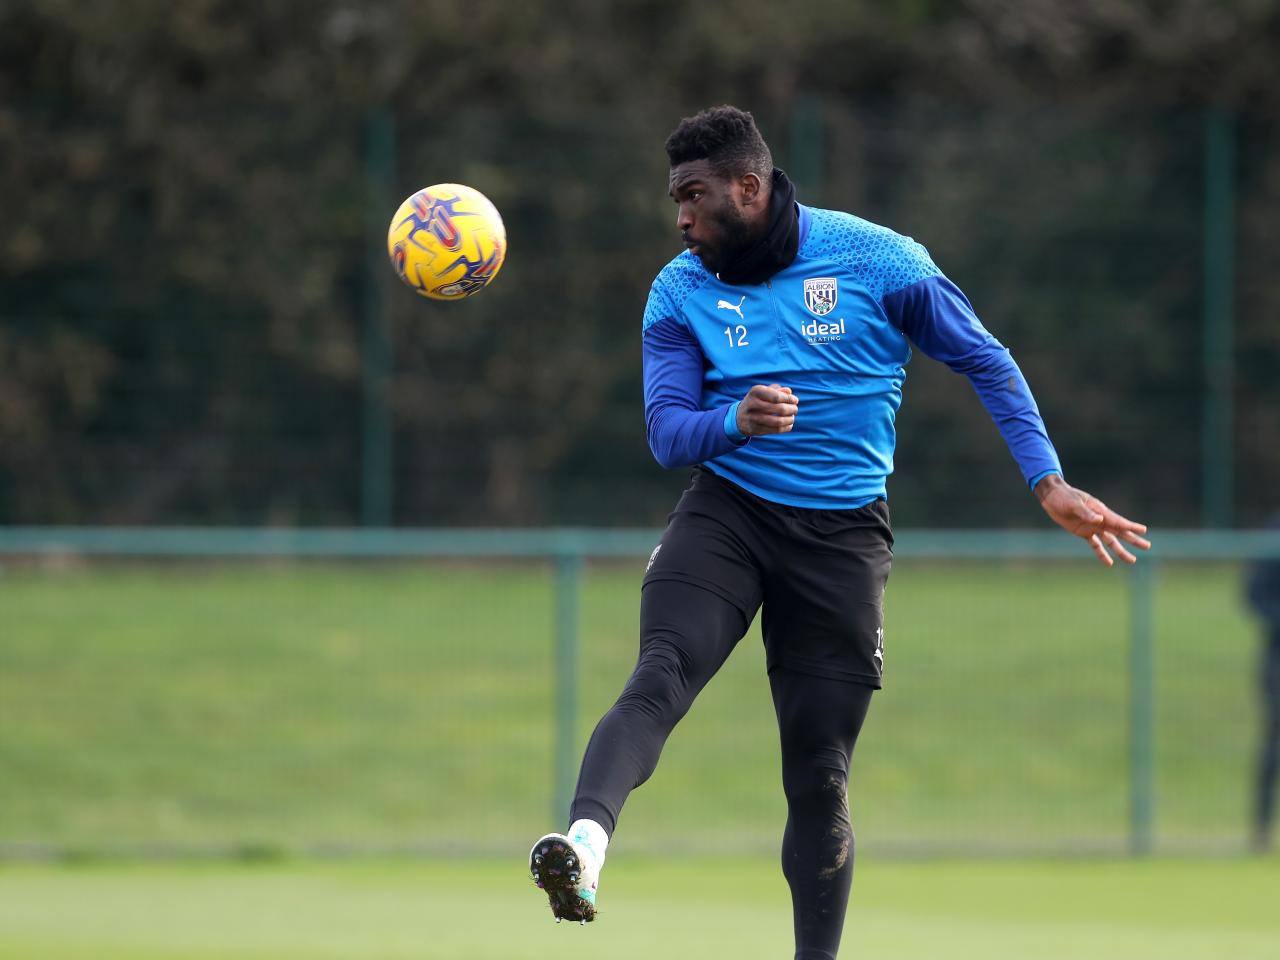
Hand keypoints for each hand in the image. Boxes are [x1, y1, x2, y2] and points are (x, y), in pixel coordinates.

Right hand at [737, 384, 798, 435]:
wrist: (739, 417)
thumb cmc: (758, 400)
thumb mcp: (764, 392)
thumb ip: (778, 390)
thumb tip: (789, 392)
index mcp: (755, 391)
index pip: (777, 396)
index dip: (789, 399)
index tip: (795, 400)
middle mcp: (752, 404)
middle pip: (779, 409)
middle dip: (791, 409)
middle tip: (795, 409)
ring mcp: (752, 418)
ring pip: (778, 421)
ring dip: (789, 420)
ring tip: (792, 418)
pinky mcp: (755, 429)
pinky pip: (775, 430)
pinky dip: (785, 428)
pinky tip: (788, 425)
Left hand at [1035, 474, 1150, 565]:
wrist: (1052, 497)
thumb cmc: (1064, 497)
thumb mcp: (1074, 503)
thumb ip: (1086, 512)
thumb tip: (1099, 520)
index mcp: (1100, 511)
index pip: (1118, 521)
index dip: (1130, 526)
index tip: (1143, 530)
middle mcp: (1100, 520)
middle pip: (1120, 532)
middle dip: (1133, 539)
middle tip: (1147, 546)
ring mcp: (1093, 527)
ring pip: (1111, 541)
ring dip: (1120, 550)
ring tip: (1132, 560)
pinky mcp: (1084, 532)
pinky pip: (1095, 545)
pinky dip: (1102, 553)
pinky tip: (1109, 563)